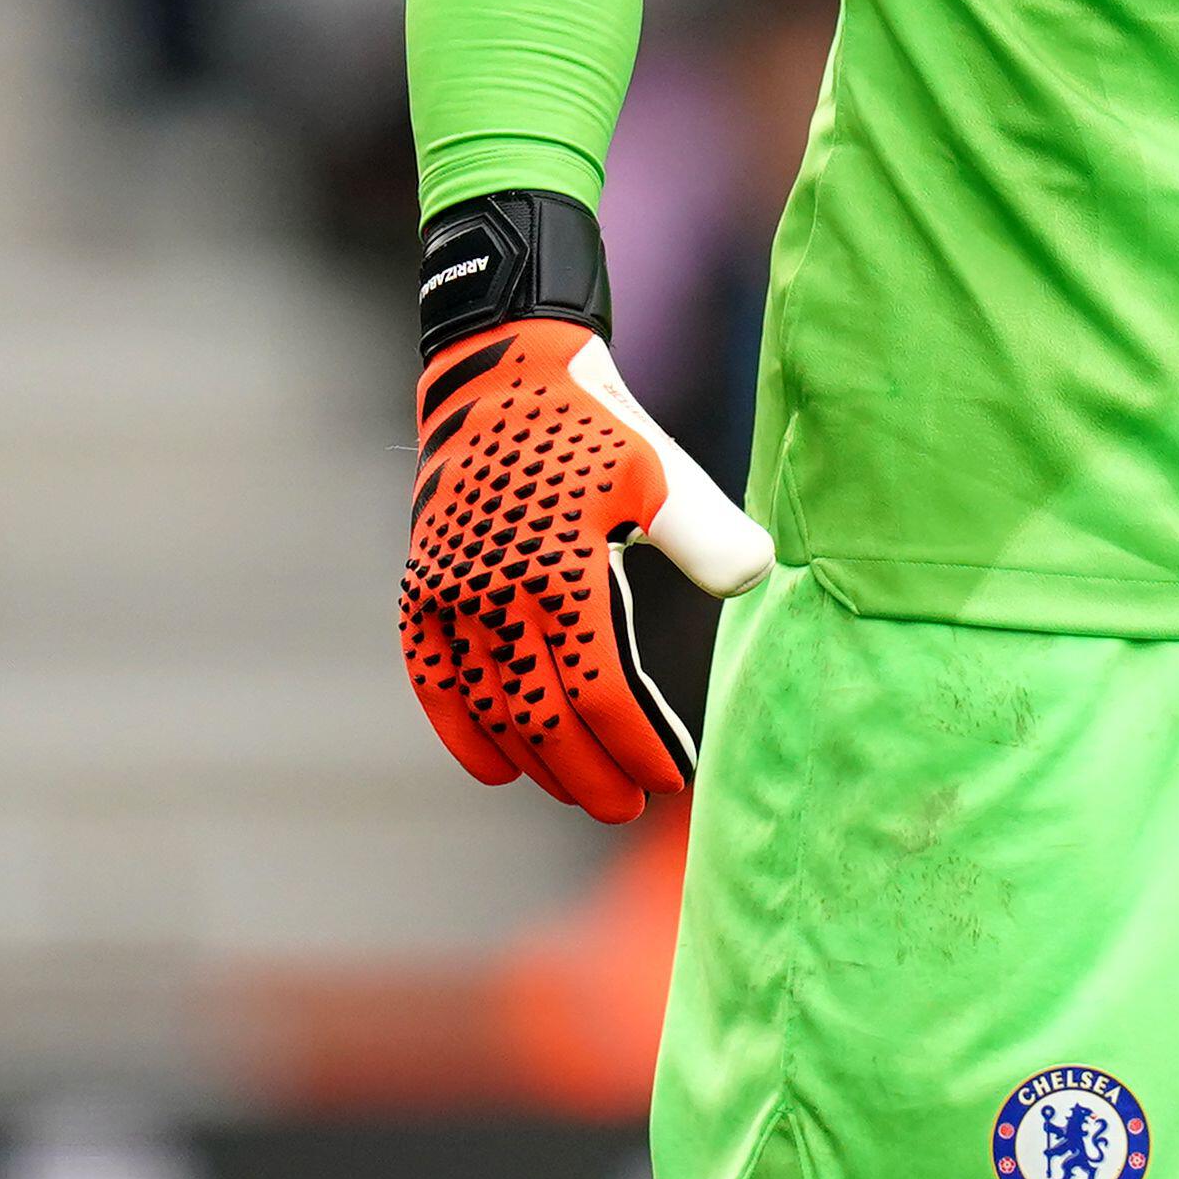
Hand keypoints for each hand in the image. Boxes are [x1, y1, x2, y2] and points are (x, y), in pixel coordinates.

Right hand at [404, 189, 774, 822]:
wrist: (503, 370)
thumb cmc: (595, 425)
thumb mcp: (660, 471)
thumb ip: (708, 532)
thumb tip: (755, 580)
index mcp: (555, 570)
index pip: (596, 689)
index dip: (632, 743)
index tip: (671, 781)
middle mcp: (490, 591)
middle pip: (540, 713)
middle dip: (588, 771)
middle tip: (629, 808)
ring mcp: (447, 592)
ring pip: (489, 705)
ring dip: (535, 759)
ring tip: (578, 794)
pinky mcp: (423, 584)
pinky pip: (432, 675)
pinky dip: (459, 726)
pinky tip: (493, 768)